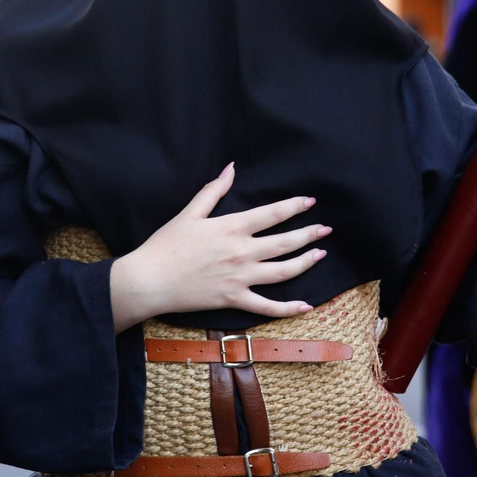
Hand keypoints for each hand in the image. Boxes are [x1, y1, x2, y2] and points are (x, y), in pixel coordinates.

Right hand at [108, 163, 330, 332]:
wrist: (150, 280)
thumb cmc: (166, 245)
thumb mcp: (190, 212)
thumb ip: (214, 190)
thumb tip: (231, 168)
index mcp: (232, 227)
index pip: (273, 214)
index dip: (294, 206)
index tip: (310, 201)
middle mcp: (242, 252)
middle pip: (285, 242)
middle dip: (309, 234)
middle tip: (326, 229)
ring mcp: (240, 278)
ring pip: (283, 272)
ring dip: (306, 263)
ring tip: (320, 255)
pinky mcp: (234, 299)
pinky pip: (267, 307)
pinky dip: (288, 308)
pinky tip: (306, 305)